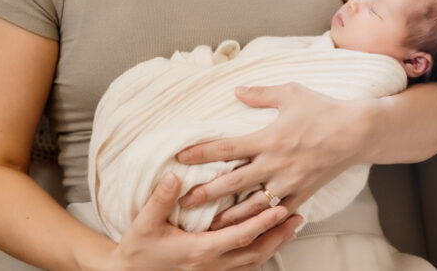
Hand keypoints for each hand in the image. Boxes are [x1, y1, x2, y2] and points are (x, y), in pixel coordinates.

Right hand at [109, 172, 302, 269]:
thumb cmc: (138, 249)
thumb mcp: (144, 222)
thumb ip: (160, 199)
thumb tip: (174, 176)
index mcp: (199, 251)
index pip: (239, 238)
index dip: (261, 223)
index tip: (280, 208)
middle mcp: (211, 265)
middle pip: (255, 253)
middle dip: (278, 235)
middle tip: (298, 216)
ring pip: (252, 262)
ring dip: (274, 244)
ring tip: (291, 226)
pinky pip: (243, 266)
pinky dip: (260, 252)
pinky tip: (268, 240)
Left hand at [175, 84, 370, 229]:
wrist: (357, 132)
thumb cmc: (323, 109)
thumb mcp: (291, 93)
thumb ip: (261, 94)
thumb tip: (236, 91)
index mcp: (269, 138)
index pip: (227, 148)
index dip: (201, 153)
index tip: (180, 157)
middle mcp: (275, 164)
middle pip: (232, 183)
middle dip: (205, 194)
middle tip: (183, 203)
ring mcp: (289, 183)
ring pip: (252, 206)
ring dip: (229, 216)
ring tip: (209, 225)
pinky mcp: (302, 195)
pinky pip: (278, 214)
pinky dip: (261, 222)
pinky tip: (247, 229)